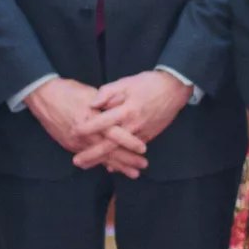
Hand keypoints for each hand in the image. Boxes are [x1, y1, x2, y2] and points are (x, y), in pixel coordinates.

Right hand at [27, 77, 146, 174]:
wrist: (43, 96)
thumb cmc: (69, 91)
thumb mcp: (91, 93)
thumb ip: (107, 103)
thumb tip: (123, 110)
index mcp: (92, 119)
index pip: (115, 134)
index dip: (130, 142)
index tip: (144, 149)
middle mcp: (84, 134)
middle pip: (110, 150)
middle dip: (127, 160)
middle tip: (143, 166)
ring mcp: (76, 142)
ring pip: (100, 157)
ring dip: (117, 166)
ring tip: (133, 173)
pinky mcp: (70, 145)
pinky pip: (89, 157)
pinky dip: (102, 163)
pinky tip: (112, 169)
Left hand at [75, 72, 189, 177]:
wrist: (175, 89)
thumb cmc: (149, 83)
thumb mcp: (126, 82)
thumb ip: (107, 92)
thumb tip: (92, 104)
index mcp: (126, 110)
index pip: (103, 122)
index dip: (87, 128)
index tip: (74, 132)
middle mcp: (133, 125)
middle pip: (110, 145)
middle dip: (92, 155)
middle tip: (77, 162)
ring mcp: (142, 133)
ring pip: (120, 151)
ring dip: (105, 160)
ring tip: (89, 166)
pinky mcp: (149, 136)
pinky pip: (132, 151)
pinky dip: (121, 159)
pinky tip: (111, 165)